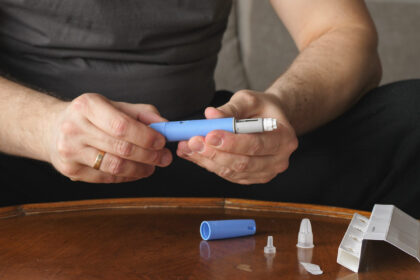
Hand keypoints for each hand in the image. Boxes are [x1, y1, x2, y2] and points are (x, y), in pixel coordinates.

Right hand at [47, 93, 171, 182]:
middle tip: (165, 158)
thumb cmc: (91, 116)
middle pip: (121, 147)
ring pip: (115, 166)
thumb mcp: (114, 106)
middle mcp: (74, 128)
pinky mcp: (70, 170)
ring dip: (140, 169)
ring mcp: (70, 151)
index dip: (146, 137)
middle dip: (149, 155)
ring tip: (153, 167)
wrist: (52, 128)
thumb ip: (142, 114)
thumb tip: (166, 126)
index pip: (122, 125)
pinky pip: (106, 178)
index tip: (162, 142)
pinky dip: (126, 177)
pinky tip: (136, 172)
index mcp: (87, 106)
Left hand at [176, 90, 297, 184]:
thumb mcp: (249, 100)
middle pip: (243, 162)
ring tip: (187, 146)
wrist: (269, 120)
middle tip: (193, 141)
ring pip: (232, 172)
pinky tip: (192, 153)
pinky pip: (227, 174)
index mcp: (284, 138)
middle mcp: (278, 160)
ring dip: (207, 160)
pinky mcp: (250, 178)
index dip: (232, 142)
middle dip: (215, 153)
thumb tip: (210, 115)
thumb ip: (230, 108)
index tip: (209, 134)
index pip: (256, 144)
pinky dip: (208, 164)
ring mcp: (265, 172)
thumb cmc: (261, 108)